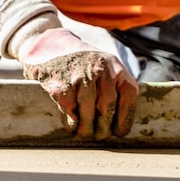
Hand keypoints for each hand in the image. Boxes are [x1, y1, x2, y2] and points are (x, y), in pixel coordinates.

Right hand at [19, 28, 138, 139]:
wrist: (51, 45)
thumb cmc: (83, 64)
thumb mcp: (106, 68)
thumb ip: (117, 88)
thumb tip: (122, 124)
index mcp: (115, 66)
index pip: (128, 95)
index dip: (125, 118)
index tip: (119, 133)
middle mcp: (99, 68)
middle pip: (107, 104)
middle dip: (104, 126)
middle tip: (100, 136)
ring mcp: (78, 73)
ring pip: (88, 108)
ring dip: (87, 127)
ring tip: (85, 134)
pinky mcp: (59, 81)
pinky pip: (68, 107)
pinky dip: (71, 121)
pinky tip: (72, 125)